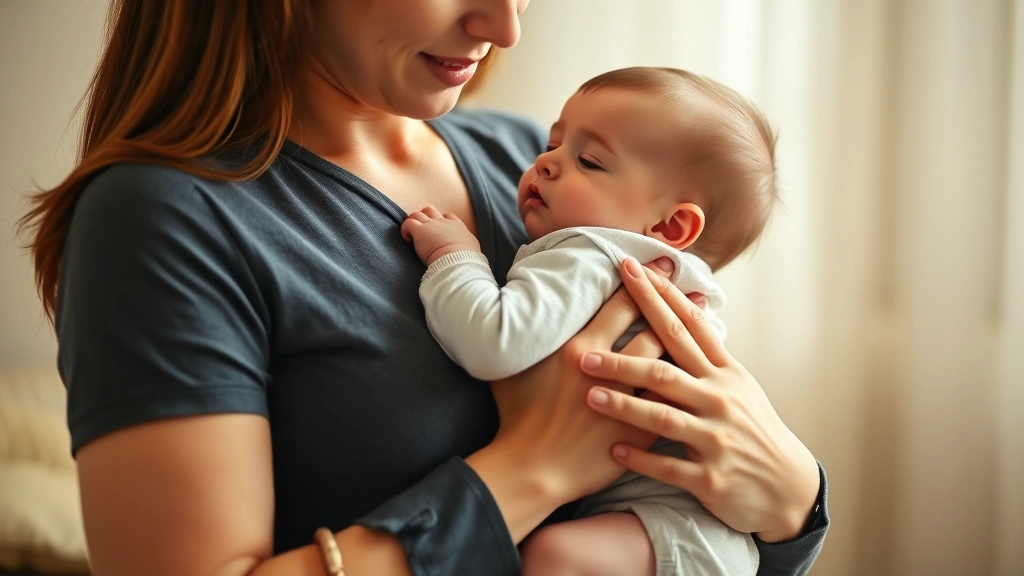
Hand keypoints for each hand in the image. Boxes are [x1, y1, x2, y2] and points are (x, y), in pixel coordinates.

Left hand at [400, 205, 480, 264]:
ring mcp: (431, 225)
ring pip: (417, 213)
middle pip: (430, 210)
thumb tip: (472, 256)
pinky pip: (408, 223)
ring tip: (411, 235)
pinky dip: (405, 229)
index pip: (448, 216)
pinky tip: (406, 238)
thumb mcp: (473, 251)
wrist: (458, 261)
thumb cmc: (467, 260)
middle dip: (424, 217)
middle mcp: (444, 223)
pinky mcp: (420, 231)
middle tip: (421, 231)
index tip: (437, 232)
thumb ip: (468, 249)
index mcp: (458, 227)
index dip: (440, 221)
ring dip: (413, 222)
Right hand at [481, 260, 685, 507]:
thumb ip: (527, 336)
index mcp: (578, 348)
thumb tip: (520, 308)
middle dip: (673, 301)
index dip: (642, 282)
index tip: (657, 265)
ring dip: (689, 338)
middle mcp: (609, 369)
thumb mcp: (513, 366)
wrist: (532, 470)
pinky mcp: (641, 430)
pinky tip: (703, 371)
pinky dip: (688, 384)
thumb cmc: (517, 418)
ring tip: (706, 316)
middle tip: (691, 282)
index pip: (619, 306)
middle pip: (652, 327)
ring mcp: (629, 401)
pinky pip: (672, 401)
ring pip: (669, 361)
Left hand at [580, 258, 819, 541]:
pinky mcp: (711, 478)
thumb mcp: (737, 386)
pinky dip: (642, 458)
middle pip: (666, 369)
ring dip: (625, 406)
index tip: (630, 270)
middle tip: (585, 352)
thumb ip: (707, 355)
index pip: (688, 327)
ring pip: (664, 417)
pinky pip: (670, 466)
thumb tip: (683, 310)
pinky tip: (615, 451)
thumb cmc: (752, 429)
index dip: (659, 297)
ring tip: (590, 397)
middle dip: (624, 358)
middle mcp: (720, 400)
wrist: (788, 486)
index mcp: (724, 374)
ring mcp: (716, 439)